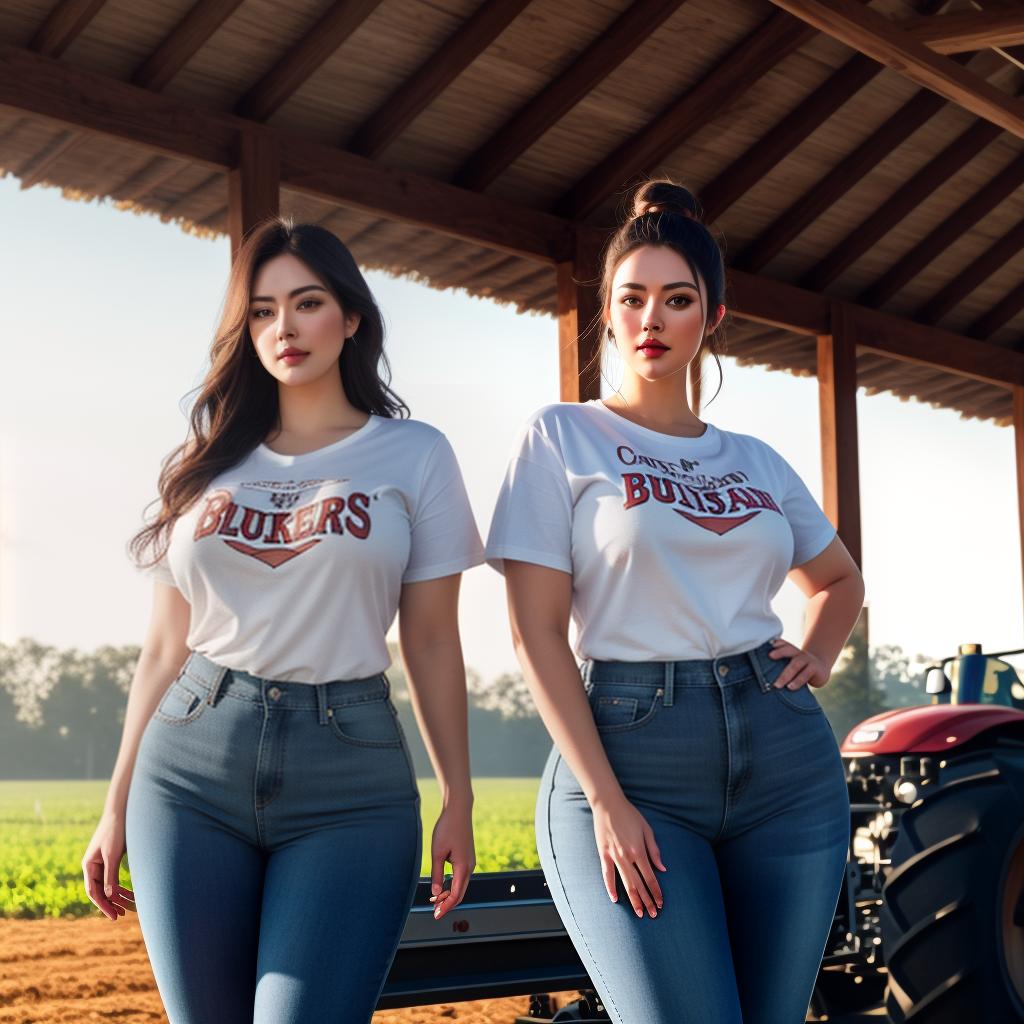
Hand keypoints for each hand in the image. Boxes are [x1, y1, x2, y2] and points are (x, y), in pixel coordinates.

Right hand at [82, 811, 135, 921]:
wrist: (121, 810)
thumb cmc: (115, 830)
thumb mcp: (112, 854)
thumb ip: (110, 875)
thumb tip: (108, 896)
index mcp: (88, 865)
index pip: (93, 892)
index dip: (104, 906)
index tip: (114, 916)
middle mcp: (92, 865)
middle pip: (99, 891)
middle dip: (110, 903)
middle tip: (123, 915)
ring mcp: (100, 862)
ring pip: (106, 885)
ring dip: (116, 896)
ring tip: (128, 907)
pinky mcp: (110, 858)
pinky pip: (112, 877)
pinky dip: (119, 885)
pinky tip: (127, 892)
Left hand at [428, 803, 474, 920]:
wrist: (458, 810)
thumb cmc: (447, 828)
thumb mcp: (437, 852)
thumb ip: (437, 874)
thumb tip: (436, 892)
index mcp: (463, 867)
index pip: (456, 895)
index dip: (445, 907)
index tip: (436, 915)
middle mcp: (470, 866)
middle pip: (460, 893)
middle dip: (448, 904)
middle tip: (434, 911)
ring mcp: (470, 862)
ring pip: (461, 885)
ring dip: (450, 894)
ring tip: (435, 900)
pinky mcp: (467, 857)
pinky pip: (461, 877)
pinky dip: (453, 885)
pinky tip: (443, 886)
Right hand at [591, 793, 665, 917]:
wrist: (608, 804)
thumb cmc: (629, 814)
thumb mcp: (646, 829)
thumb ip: (654, 850)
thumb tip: (663, 869)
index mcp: (639, 850)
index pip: (650, 877)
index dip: (656, 891)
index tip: (661, 903)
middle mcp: (627, 856)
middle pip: (639, 884)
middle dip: (647, 901)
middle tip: (653, 915)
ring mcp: (614, 856)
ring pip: (625, 882)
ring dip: (633, 899)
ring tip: (639, 913)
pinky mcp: (603, 854)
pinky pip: (607, 874)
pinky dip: (610, 888)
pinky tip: (615, 899)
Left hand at [768, 638, 828, 688]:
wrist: (821, 670)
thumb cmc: (800, 668)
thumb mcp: (791, 664)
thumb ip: (779, 665)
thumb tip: (761, 674)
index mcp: (792, 651)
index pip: (784, 643)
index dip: (778, 642)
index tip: (770, 643)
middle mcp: (799, 653)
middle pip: (789, 650)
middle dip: (780, 652)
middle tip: (770, 656)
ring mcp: (808, 660)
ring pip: (796, 664)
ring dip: (786, 675)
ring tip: (777, 685)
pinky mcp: (815, 669)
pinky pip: (805, 674)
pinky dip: (797, 681)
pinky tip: (790, 687)